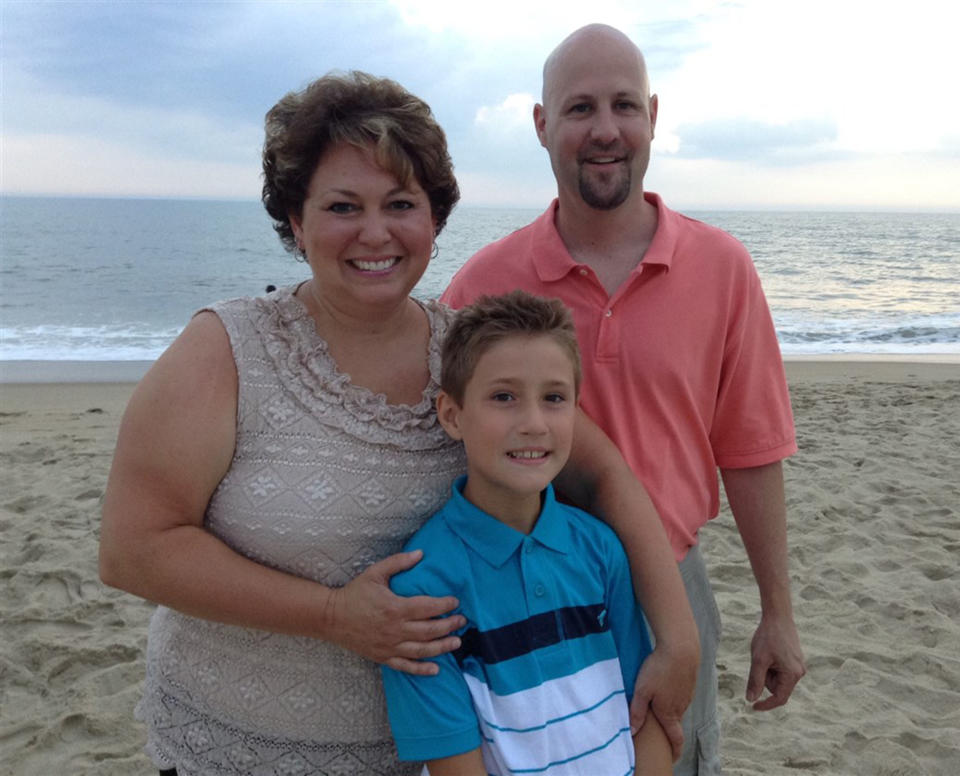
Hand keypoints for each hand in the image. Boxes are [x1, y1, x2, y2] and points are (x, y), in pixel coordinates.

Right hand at [326, 550, 464, 674]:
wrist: (331, 617)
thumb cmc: (354, 593)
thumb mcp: (375, 573)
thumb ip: (398, 562)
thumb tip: (421, 553)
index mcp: (395, 608)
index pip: (427, 607)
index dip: (444, 605)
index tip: (456, 602)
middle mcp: (395, 629)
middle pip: (429, 630)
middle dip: (449, 625)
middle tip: (462, 621)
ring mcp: (389, 646)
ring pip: (422, 650)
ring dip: (442, 647)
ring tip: (456, 642)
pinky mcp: (383, 657)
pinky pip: (405, 666)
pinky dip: (421, 669)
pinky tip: (435, 669)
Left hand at [629, 639, 698, 761]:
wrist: (681, 648)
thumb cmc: (659, 669)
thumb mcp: (642, 690)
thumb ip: (636, 712)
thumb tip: (632, 732)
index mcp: (669, 713)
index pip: (676, 738)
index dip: (675, 751)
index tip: (672, 758)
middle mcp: (681, 707)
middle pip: (674, 723)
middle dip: (667, 729)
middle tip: (656, 729)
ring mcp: (687, 695)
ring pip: (677, 707)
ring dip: (669, 710)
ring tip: (657, 705)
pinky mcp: (689, 683)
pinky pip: (680, 695)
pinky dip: (672, 697)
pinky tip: (665, 686)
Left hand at [746, 612, 805, 710]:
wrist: (778, 616)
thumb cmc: (768, 637)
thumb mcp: (758, 660)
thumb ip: (755, 681)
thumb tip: (751, 700)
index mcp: (793, 675)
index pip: (779, 698)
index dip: (766, 704)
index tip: (752, 707)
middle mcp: (799, 672)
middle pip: (776, 687)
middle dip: (765, 678)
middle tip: (760, 659)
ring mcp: (798, 666)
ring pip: (777, 678)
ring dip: (767, 670)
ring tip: (765, 653)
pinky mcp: (795, 660)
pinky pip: (780, 670)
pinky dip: (771, 665)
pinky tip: (770, 650)